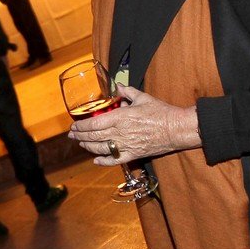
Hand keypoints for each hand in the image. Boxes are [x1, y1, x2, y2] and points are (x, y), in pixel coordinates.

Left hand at [68, 85, 200, 164]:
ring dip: (88, 147)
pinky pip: (114, 160)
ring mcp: (126, 145)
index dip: (81, 126)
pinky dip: (103, 161)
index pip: (94, 123)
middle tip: (73, 136)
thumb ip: (127, 92)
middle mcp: (120, 132)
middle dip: (80, 136)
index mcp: (121, 117)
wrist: (176, 129)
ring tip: (81, 144)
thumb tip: (117, 86)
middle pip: (94, 136)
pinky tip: (96, 160)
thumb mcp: (142, 98)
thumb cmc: (161, 112)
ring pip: (101, 149)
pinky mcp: (133, 154)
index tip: (74, 126)